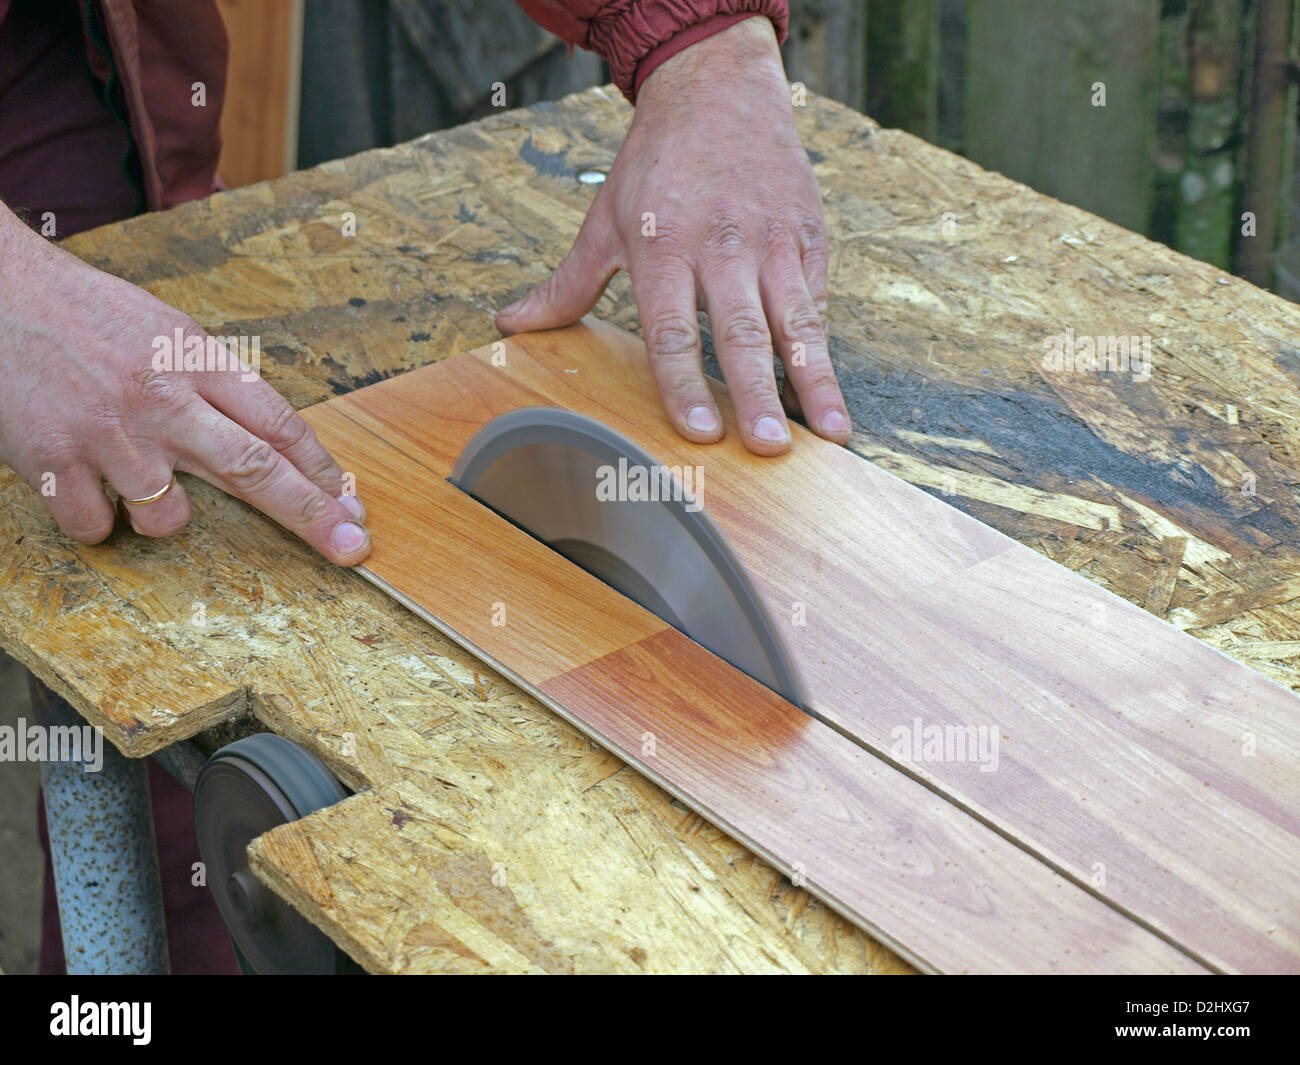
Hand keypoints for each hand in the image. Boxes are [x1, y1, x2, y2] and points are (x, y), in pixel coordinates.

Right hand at [0, 207, 369, 564]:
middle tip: (351, 547)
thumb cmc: (85, 313)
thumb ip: (217, 384)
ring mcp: (109, 433)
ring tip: (133, 473)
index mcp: (195, 358)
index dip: (321, 471)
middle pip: (255, 469)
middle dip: (311, 515)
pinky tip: (84, 483)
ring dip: (165, 516)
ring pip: (171, 519)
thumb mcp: (167, 330)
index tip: (351, 505)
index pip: (278, 423)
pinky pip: (99, 529)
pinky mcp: (55, 461)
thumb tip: (275, 444)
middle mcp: (162, 397)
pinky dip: (98, 521)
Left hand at [495, 16, 850, 454]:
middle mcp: (721, 246)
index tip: (700, 433)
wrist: (716, 86)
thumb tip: (511, 326)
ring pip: (795, 322)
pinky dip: (826, 352)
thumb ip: (567, 285)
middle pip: (740, 333)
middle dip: (755, 393)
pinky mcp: (807, 236)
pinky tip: (833, 400)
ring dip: (812, 382)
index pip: (672, 331)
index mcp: (663, 248)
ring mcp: (770, 242)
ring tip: (830, 434)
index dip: (685, 385)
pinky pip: (817, 302)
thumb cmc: (655, 164)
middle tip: (766, 447)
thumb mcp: (605, 221)